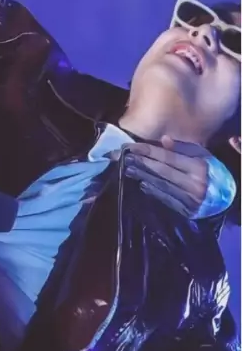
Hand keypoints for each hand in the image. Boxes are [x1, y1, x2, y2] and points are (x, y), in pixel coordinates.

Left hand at [111, 135, 235, 218]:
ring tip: (128, 168)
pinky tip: (142, 184)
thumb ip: (182, 148)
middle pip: (162, 171)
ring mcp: (190, 199)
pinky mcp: (186, 210)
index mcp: (198, 167)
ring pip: (161, 185)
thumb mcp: (202, 155)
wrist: (225, 198)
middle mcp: (194, 184)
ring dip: (142, 176)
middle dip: (141, 163)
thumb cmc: (211, 171)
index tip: (131, 146)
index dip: (148, 151)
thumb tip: (163, 140)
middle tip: (124, 157)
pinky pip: (166, 199)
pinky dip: (152, 191)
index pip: (168, 158)